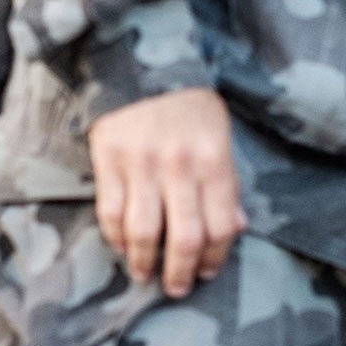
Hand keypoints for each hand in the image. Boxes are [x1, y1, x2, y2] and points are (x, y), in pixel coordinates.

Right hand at [88, 87, 245, 298]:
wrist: (142, 58)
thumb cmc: (188, 104)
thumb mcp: (220, 135)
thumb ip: (227, 182)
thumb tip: (236, 227)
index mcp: (215, 159)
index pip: (221, 225)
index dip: (216, 257)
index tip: (207, 271)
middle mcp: (181, 165)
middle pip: (185, 237)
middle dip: (181, 272)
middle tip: (177, 287)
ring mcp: (142, 163)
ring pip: (145, 231)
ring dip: (144, 262)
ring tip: (144, 274)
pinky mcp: (109, 159)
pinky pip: (112, 212)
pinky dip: (116, 237)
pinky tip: (122, 246)